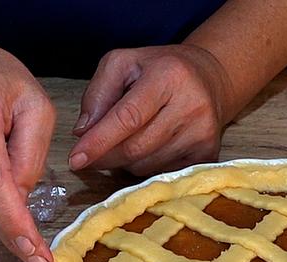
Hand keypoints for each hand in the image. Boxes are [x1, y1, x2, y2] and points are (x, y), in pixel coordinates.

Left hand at [68, 45, 234, 176]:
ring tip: (128, 140)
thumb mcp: (123, 63)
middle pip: (135, 148)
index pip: (128, 117)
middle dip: (105, 156)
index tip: (75, 159)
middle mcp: (191, 105)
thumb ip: (97, 93)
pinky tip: (147, 148)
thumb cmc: (160, 70)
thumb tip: (82, 132)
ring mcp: (203, 133)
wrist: (210, 78)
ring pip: (146, 166)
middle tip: (89, 154)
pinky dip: (144, 167)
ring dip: (125, 161)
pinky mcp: (208, 153)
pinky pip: (162, 173)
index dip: (99, 141)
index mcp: (168, 76)